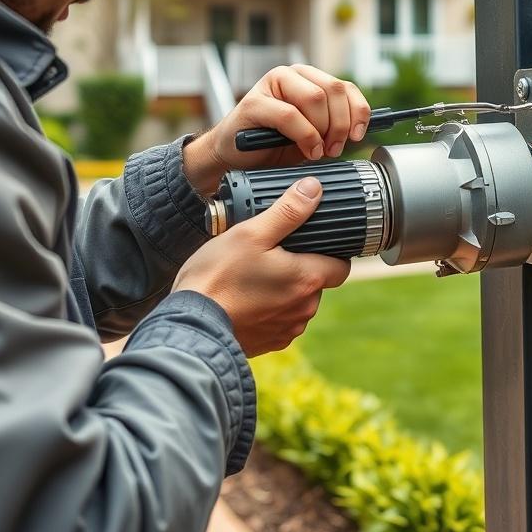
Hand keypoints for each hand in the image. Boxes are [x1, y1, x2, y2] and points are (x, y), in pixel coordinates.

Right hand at [172, 177, 349, 356]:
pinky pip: (280, 320)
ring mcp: (288, 329)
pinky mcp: (271, 342)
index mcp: (307, 280)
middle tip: (271, 254)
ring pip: (298, 302)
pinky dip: (269, 309)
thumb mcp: (252, 233)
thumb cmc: (218, 276)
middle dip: (300, 268)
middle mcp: (305, 309)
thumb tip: (314, 189)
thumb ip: (288, 211)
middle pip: (317, 282)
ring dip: (285, 290)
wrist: (190, 325)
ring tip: (254, 275)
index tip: (314, 243)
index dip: (331, 252)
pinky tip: (247, 298)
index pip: (341, 266)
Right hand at [183, 65, 371, 193]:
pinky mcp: (254, 101)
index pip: (345, 87)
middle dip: (340, 124)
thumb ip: (333, 126)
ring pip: (315, 98)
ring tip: (318, 150)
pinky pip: (290, 115)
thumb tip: (358, 130)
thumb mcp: (313, 135)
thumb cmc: (273, 144)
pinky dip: (305, 136)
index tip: (358, 135)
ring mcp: (271, 84)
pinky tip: (307, 149)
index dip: (358, 111)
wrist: (235, 156)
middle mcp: (292, 75)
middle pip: (333, 90)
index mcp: (309, 79)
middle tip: (335, 148)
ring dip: (323, 129)